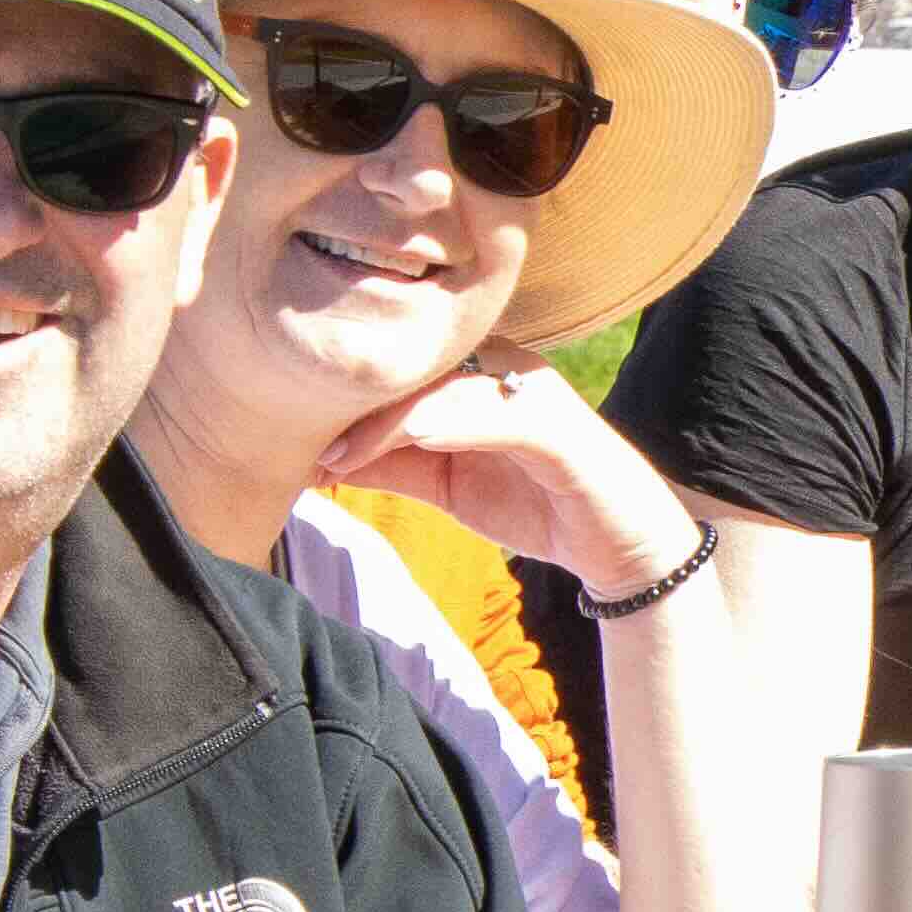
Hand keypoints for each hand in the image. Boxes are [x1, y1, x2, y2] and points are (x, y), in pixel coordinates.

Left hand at [320, 354, 696, 603]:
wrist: (617, 545)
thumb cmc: (533, 503)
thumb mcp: (445, 483)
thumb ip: (393, 463)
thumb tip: (319, 457)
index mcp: (478, 370)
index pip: (401, 367)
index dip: (346, 395)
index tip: (294, 431)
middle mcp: (506, 366)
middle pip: (416, 368)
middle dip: (355, 403)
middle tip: (305, 444)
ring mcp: (534, 393)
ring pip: (448, 388)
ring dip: (387, 422)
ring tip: (340, 458)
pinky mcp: (559, 428)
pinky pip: (499, 416)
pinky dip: (451, 425)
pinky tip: (414, 442)